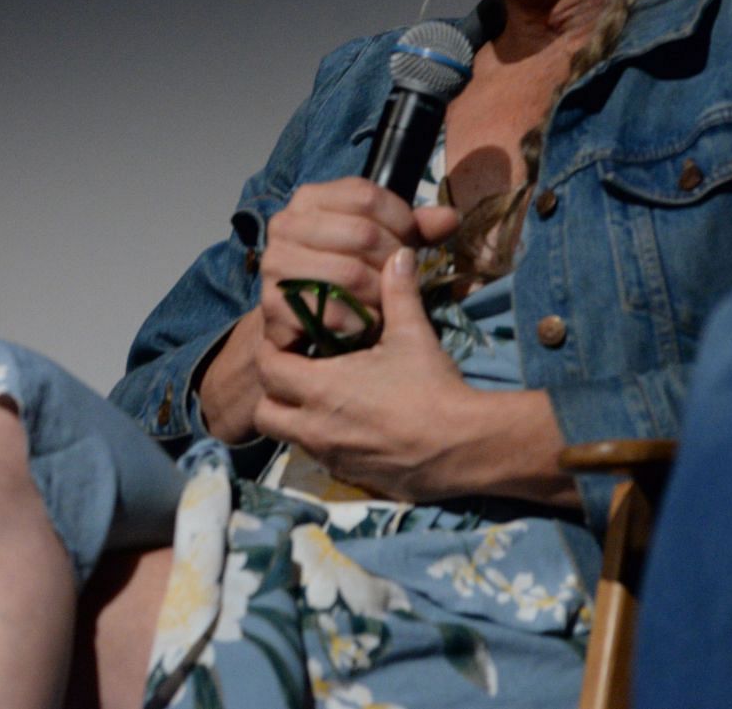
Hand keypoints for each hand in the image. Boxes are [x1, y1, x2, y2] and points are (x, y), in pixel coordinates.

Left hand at [252, 248, 477, 500]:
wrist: (467, 447)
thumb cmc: (433, 388)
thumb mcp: (412, 335)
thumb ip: (398, 292)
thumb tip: (399, 254)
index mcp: (320, 388)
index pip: (266, 368)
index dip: (272, 351)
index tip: (290, 341)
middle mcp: (315, 427)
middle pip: (265, 413)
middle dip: (274, 392)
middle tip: (297, 373)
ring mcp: (330, 457)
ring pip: (289, 438)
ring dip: (296, 418)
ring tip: (322, 398)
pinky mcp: (350, 477)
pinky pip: (318, 458)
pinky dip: (322, 441)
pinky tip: (350, 424)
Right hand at [258, 177, 458, 351]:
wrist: (300, 311)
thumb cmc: (345, 268)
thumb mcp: (380, 240)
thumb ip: (414, 228)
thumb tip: (451, 218)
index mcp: (310, 199)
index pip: (366, 196)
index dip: (401, 221)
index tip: (410, 245)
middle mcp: (284, 224)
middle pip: (362, 234)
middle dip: (393, 263)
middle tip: (400, 283)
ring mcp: (275, 264)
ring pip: (349, 273)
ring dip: (379, 296)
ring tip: (386, 306)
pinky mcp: (271, 304)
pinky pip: (330, 312)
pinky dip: (358, 322)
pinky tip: (365, 325)